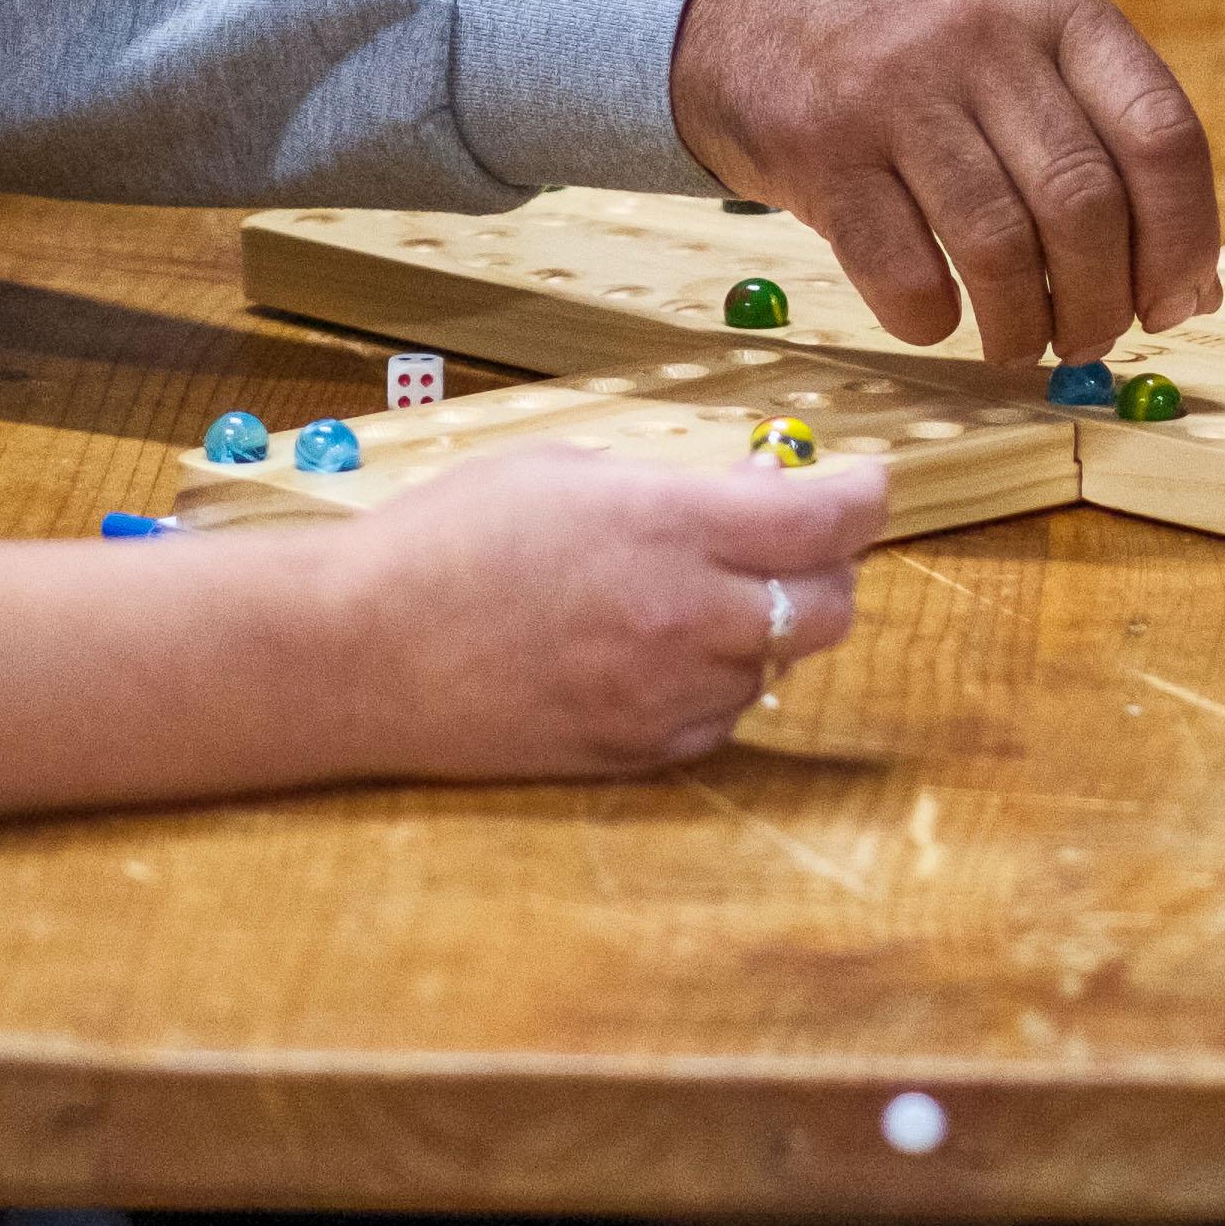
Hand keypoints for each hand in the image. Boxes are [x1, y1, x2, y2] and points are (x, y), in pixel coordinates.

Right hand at [326, 439, 893, 770]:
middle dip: (826, 568)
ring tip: (689, 597)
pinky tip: (651, 653)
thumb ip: (677, 487)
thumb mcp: (567, 470)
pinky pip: (720, 720)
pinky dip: (711, 684)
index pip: (829, 522)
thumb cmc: (449, 538)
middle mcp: (685, 620)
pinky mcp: (638, 754)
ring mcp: (665, 698)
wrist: (358, 652)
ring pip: (777, 668)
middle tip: (786, 543)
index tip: (866, 485)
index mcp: (669, 528)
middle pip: (833, 606)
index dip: (865, 497)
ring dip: (762, 629)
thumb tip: (760, 496)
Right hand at [668, 0, 1222, 362]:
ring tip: (1020, 344)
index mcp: (1057, 9)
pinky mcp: (821, 152)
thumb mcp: (1019, 50)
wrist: (746, 6)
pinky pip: (904, 273)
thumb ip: (1106, 142)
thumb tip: (1192, 289)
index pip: (1163, 136)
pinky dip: (934, 321)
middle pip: (1085, 203)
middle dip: (1102, 302)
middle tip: (1089, 339)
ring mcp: (896, 91)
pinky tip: (940, 319)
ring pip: (1001, 246)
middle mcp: (983, 38)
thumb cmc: (914, 54)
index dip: (1183, 240)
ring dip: (1024, 326)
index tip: (1174, 304)